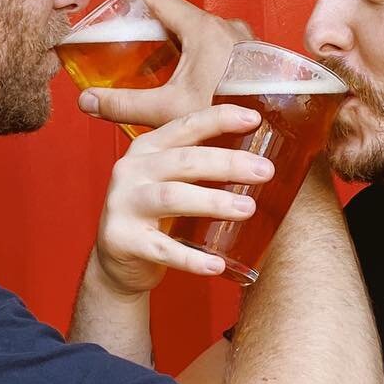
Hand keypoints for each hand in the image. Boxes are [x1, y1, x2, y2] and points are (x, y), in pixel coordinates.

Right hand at [80, 0, 251, 130]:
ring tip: (161, 71)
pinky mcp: (257, 57)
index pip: (159, 0)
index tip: (119, 15)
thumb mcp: (168, 109)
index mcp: (203, 28)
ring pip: (203, 34)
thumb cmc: (231, 113)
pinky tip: (195, 84)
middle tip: (134, 51)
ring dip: (180, 47)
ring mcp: (245, 40)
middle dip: (155, 32)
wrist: (280, 131)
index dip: (134, 5)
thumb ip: (124, 104)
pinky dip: (202, 58)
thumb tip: (90, 102)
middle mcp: (227, 27)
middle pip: (180, 18)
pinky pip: (222, 47)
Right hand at [92, 103, 275, 294]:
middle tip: (265, 171)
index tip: (254, 119)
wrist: (118, 259)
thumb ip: (200, 164)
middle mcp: (131, 171)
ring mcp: (123, 205)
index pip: (185, 126)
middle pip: (185, 161)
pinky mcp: (122, 240)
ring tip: (248, 209)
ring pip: (173, 197)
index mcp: (147, 149)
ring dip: (213, 202)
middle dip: (228, 163)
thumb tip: (260, 157)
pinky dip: (191, 258)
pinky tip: (217, 264)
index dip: (219, 119)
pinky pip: (163, 249)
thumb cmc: (156, 214)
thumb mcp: (170, 179)